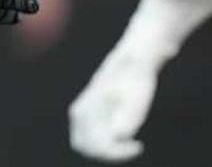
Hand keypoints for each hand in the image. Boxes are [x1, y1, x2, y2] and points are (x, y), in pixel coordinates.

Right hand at [68, 47, 159, 161]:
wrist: (131, 63)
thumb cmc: (135, 79)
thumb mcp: (136, 99)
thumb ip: (127, 118)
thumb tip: (118, 135)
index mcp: (86, 107)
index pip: (94, 143)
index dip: (117, 152)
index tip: (138, 144)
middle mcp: (78, 114)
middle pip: (85, 147)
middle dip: (109, 153)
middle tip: (132, 146)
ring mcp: (81, 116)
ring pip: (87, 145)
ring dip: (108, 149)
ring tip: (131, 141)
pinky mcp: (87, 117)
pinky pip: (92, 139)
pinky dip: (109, 143)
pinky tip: (127, 134)